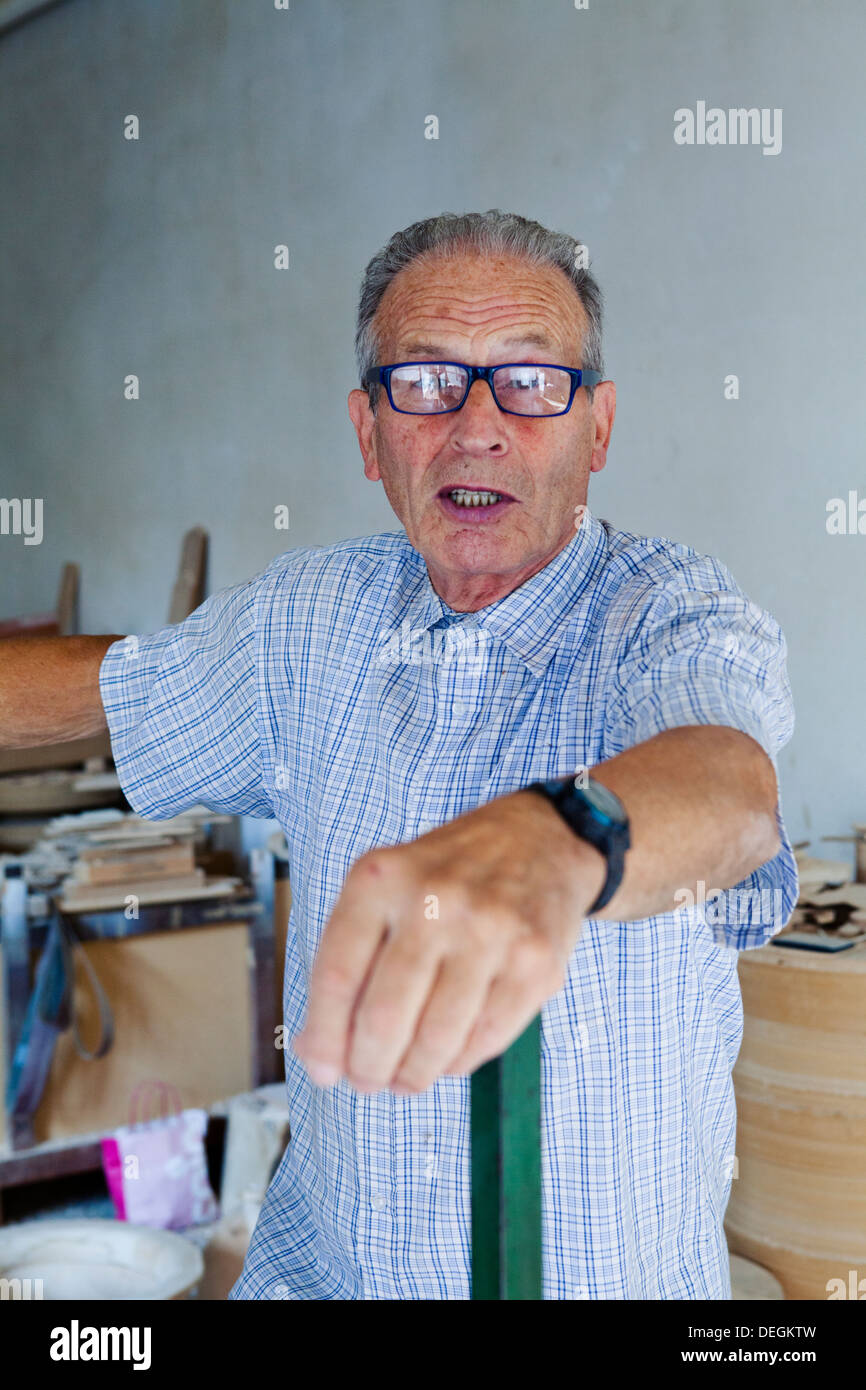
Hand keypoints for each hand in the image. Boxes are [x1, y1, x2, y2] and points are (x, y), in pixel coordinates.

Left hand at [291, 789, 605, 1093]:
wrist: (539, 839)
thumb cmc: (447, 876)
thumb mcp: (386, 890)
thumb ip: (348, 961)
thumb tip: (319, 1052)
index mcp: (381, 879)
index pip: (336, 976)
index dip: (325, 1038)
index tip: (326, 1072)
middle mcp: (434, 901)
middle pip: (384, 1017)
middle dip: (368, 1068)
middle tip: (368, 1081)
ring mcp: (490, 931)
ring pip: (436, 1040)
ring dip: (413, 1076)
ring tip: (406, 1078)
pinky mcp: (536, 962)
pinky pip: (485, 1040)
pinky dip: (459, 1062)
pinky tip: (448, 1055)